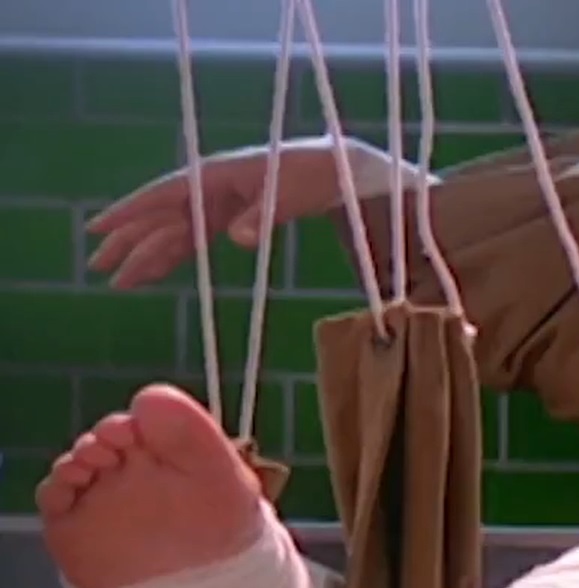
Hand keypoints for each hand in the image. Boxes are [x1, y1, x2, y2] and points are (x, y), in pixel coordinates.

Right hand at [86, 138, 370, 288]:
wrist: (336, 171)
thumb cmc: (312, 173)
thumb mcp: (291, 192)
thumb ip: (262, 214)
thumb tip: (235, 238)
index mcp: (215, 175)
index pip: (164, 194)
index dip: (131, 210)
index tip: (99, 226)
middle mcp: (207, 190)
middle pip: (159, 218)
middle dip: (128, 241)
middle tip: (98, 267)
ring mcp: (215, 206)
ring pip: (171, 233)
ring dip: (145, 255)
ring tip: (118, 282)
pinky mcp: (227, 221)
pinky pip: (191, 242)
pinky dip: (171, 258)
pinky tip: (150, 274)